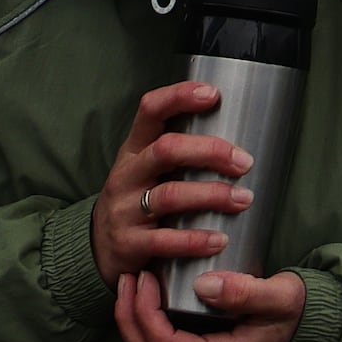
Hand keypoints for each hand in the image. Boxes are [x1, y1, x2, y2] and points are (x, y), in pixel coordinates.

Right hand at [88, 83, 256, 290]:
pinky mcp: (128, 244)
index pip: (151, 110)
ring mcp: (124, 209)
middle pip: (166, 150)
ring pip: (169, 195)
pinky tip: (219, 240)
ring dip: (211, 195)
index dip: (179, 97)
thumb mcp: (147, 169)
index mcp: (134, 149)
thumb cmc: (136, 199)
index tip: (213, 94)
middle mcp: (127, 175)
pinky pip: (164, 240)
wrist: (97, 248)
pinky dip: (195, 240)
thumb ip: (179, 153)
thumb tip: (236, 140)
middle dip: (209, 151)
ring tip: (243, 199)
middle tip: (244, 162)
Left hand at [116, 257, 302, 341]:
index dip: (145, 313)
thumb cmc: (295, 314)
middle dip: (129, 318)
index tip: (145, 278)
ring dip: (133, 324)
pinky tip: (147, 302)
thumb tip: (202, 285)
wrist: (308, 332)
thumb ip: (245, 292)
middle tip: (129, 280)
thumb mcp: (280, 297)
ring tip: (132, 287)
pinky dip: (145, 328)